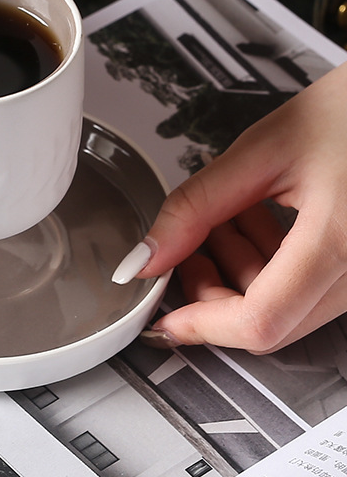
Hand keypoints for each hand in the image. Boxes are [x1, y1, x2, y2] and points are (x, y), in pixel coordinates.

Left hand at [113, 60, 346, 352]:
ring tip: (226, 214)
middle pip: (270, 321)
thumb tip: (149, 256)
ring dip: (239, 270)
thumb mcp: (260, 152)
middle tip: (186, 248)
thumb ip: (196, 207)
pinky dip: (269, 263)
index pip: (260, 320)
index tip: (162, 316)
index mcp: (340, 243)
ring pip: (287, 307)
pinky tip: (255, 217)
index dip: (201, 324)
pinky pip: (309, 288)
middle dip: (213, 290)